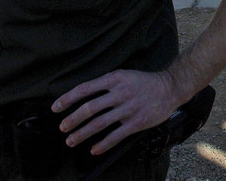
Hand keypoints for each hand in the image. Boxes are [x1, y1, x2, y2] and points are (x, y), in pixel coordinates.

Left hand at [51, 69, 178, 154]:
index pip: (85, 89)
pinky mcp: (136, 122)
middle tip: (63, 128)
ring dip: (82, 134)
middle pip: (90, 108)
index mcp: (115, 79)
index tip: (56, 108)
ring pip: (99, 123)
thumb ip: (105, 84)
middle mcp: (120, 93)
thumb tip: (83, 96)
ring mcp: (128, 108)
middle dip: (72, 120)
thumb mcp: (124, 75)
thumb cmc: (144, 82)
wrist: (169, 88)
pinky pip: (116, 136)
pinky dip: (103, 144)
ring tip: (71, 140)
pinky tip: (94, 149)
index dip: (68, 99)